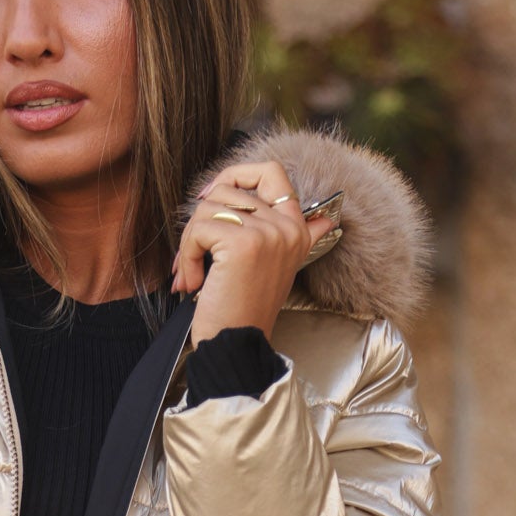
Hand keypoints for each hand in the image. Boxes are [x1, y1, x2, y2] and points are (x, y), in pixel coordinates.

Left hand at [170, 158, 339, 346]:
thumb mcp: (278, 267)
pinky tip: (194, 281)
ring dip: (190, 242)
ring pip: (209, 207)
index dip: (234, 176)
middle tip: (195, 252)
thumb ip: (302, 238)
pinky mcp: (244, 243)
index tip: (210, 199)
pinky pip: (199, 229)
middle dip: (200, 220)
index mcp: (297, 230)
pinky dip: (186, 256)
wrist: (235, 344)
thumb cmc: (245, 310)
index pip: (270, 171)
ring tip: (195, 273)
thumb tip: (329, 219)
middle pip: (227, 190)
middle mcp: (287, 228)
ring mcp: (268, 233)